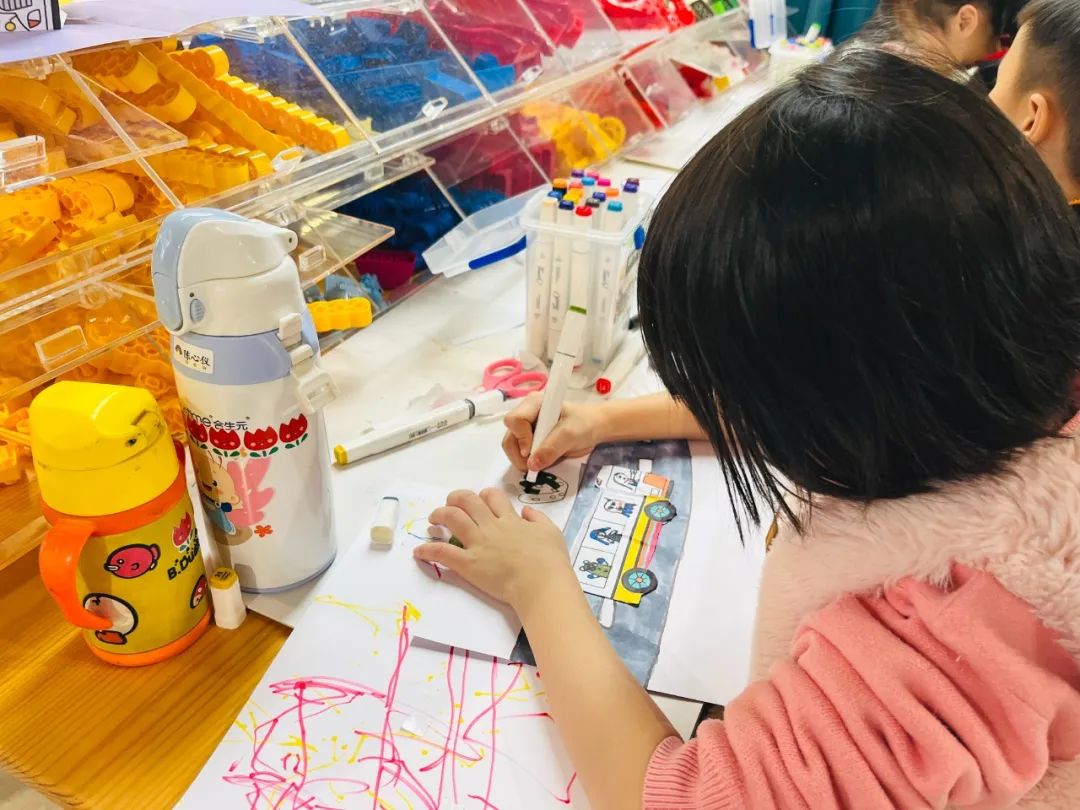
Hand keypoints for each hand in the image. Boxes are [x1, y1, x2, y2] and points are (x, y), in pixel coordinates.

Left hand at [414, 488, 577, 618]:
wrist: (541, 584)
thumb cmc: (550, 561)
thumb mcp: (551, 532)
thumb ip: (538, 519)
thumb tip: (526, 511)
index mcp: (511, 519)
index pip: (492, 497)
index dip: (484, 495)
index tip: (480, 500)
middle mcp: (491, 526)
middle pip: (467, 500)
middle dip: (455, 498)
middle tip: (450, 504)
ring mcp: (478, 543)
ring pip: (452, 518)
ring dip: (439, 515)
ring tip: (433, 520)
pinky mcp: (468, 563)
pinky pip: (443, 552)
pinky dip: (428, 550)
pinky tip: (419, 551)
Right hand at [502, 393, 603, 471]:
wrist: (594, 428)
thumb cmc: (584, 424)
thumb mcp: (570, 434)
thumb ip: (551, 448)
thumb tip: (531, 464)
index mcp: (534, 404)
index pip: (514, 420)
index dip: (521, 437)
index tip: (531, 451)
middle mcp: (526, 414)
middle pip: (509, 435)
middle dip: (518, 453)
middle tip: (533, 465)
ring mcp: (526, 428)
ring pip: (511, 446)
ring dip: (521, 460)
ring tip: (538, 465)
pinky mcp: (529, 440)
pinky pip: (519, 453)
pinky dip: (526, 462)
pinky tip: (540, 463)